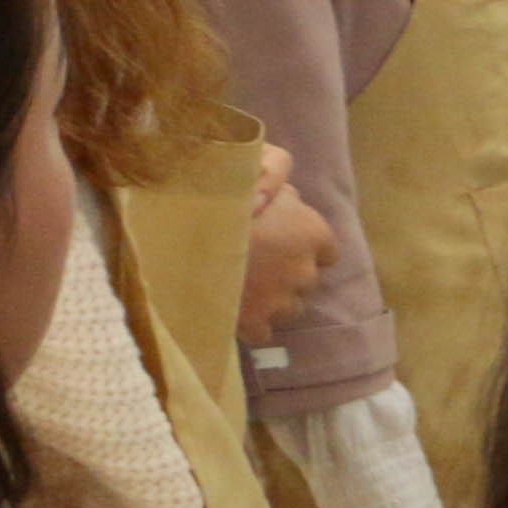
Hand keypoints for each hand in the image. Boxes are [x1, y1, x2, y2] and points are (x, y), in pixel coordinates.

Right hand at [237, 146, 335, 346]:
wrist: (181, 231)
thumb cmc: (221, 196)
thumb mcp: (261, 175)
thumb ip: (283, 192)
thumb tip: (290, 202)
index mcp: (314, 233)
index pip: (327, 252)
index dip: (303, 250)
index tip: (283, 247)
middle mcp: (306, 270)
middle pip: (307, 282)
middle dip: (287, 277)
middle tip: (256, 267)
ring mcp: (283, 300)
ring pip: (290, 309)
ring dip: (273, 302)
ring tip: (243, 289)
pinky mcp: (257, 324)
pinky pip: (263, 333)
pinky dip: (250, 325)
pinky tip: (231, 310)